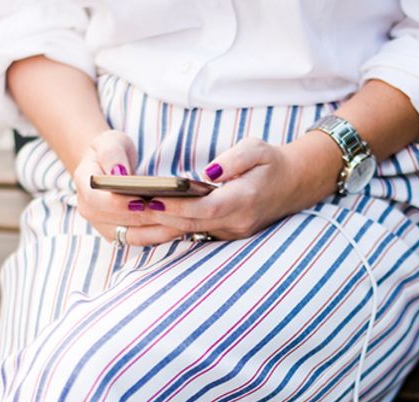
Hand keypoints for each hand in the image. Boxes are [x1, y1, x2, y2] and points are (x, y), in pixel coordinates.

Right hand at [72, 129, 184, 243]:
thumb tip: (119, 173)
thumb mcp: (111, 142)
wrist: (110, 167)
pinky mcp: (120, 235)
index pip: (98, 200)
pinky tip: (179, 228)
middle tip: (172, 213)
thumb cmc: (113, 152)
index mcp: (84, 186)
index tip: (141, 200)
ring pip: (132, 236)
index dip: (119, 204)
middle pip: (118, 222)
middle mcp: (90, 210)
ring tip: (181, 222)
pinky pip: (141, 239)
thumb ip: (113, 154)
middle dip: (146, 218)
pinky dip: (160, 236)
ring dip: (157, 231)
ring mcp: (104, 226)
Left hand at [132, 134, 342, 243]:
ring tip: (125, 211)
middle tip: (124, 204)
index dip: (175, 205)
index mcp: (245, 201)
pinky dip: (167, 226)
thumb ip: (235, 159)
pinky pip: (191, 232)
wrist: (294, 186)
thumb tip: (208, 172)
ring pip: (187, 232)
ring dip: (156, 224)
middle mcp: (236, 223)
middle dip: (156, 215)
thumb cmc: (272, 163)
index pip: (204, 208)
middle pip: (189, 223)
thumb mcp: (259, 149)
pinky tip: (142, 218)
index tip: (148, 198)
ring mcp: (231, 232)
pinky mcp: (224, 234)